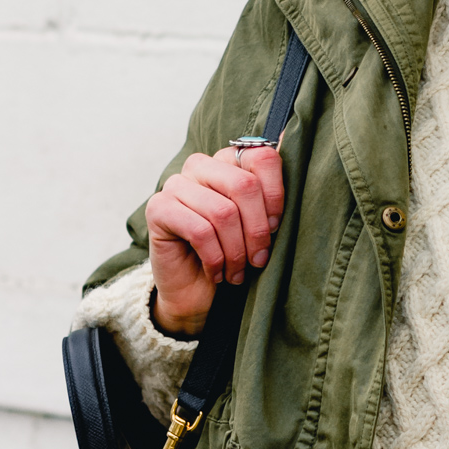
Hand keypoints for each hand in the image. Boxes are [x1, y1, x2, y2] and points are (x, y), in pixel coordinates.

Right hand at [144, 145, 284, 337]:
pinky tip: (217, 273)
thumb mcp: (258, 226)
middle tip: (259, 258)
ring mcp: (176, 184)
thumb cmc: (231, 254)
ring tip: (238, 272)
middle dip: (257, 229)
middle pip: (244, 185)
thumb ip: (271, 202)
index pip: (262, 157)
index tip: (275, 227)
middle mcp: (200, 165)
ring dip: (236, 251)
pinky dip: (215, 259)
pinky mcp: (158, 208)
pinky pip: (199, 231)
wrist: (193, 291)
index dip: (275, 195)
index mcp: (228, 161)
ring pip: (223, 212)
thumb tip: (290, 183)